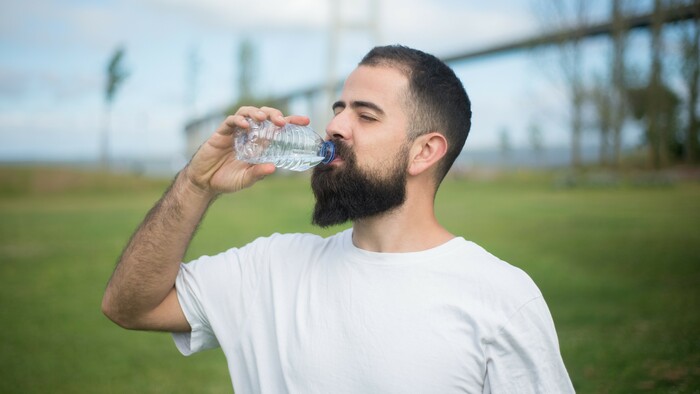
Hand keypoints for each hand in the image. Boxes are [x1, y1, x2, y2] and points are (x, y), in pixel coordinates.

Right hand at [183, 106, 310, 196]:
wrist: (204, 182)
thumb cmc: (227, 180)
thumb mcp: (245, 179)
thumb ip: (257, 174)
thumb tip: (273, 168)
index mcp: (260, 144)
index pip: (278, 128)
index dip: (291, 121)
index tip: (305, 121)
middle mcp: (249, 135)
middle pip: (265, 116)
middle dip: (274, 114)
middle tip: (282, 122)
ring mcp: (235, 132)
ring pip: (248, 113)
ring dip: (257, 113)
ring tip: (263, 119)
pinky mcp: (221, 133)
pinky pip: (231, 121)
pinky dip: (238, 120)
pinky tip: (244, 125)